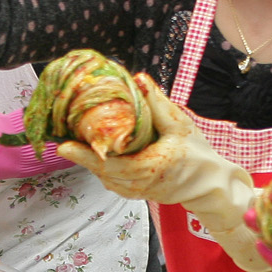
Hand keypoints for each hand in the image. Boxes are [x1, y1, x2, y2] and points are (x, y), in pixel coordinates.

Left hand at [55, 77, 252, 231]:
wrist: (209, 185)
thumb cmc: (197, 154)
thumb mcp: (181, 125)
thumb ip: (158, 104)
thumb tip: (139, 78)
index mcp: (151, 167)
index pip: (112, 164)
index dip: (87, 155)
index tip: (65, 145)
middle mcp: (140, 184)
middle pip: (102, 171)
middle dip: (81, 155)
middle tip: (62, 139)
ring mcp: (136, 191)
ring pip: (104, 177)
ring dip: (89, 161)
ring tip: (73, 142)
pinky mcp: (134, 193)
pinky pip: (111, 180)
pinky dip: (100, 166)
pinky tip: (94, 152)